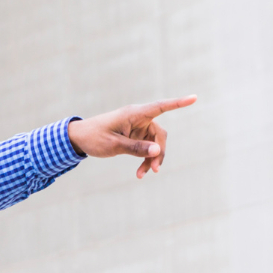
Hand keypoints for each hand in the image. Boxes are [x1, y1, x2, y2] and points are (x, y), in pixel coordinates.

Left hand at [68, 96, 196, 178]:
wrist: (78, 139)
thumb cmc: (94, 137)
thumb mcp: (114, 145)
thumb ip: (136, 148)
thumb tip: (158, 151)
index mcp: (134, 114)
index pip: (160, 107)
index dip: (178, 103)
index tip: (194, 98)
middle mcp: (138, 118)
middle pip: (159, 134)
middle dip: (159, 152)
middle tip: (154, 169)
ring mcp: (137, 128)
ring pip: (154, 144)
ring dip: (151, 159)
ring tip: (144, 174)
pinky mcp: (134, 136)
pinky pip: (146, 148)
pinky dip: (144, 159)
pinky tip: (140, 173)